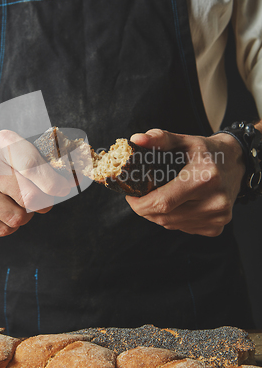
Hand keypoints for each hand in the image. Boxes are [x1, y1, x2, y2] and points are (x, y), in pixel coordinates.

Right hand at [0, 130, 70, 236]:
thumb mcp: (8, 151)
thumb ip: (37, 164)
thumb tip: (68, 182)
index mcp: (2, 144)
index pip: (33, 165)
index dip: (53, 182)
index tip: (63, 189)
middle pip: (29, 195)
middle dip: (43, 203)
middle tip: (43, 203)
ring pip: (18, 217)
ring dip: (25, 216)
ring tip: (18, 206)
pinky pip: (3, 229)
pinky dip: (10, 226)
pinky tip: (3, 214)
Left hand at [126, 129, 245, 235]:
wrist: (235, 163)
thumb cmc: (206, 152)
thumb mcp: (184, 140)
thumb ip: (159, 138)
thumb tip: (136, 140)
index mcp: (205, 178)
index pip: (162, 202)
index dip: (140, 203)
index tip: (130, 195)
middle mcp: (214, 201)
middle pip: (164, 217)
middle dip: (146, 209)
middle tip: (140, 197)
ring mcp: (217, 217)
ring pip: (171, 225)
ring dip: (159, 215)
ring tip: (159, 198)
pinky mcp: (217, 227)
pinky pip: (183, 229)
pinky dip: (174, 220)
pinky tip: (178, 205)